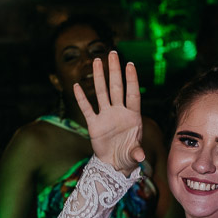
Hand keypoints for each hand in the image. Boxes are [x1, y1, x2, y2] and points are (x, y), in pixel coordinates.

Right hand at [74, 51, 144, 175]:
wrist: (115, 164)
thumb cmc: (128, 156)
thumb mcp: (134, 155)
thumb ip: (137, 153)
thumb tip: (140, 157)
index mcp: (133, 116)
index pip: (133, 94)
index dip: (131, 79)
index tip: (130, 64)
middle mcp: (119, 112)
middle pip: (116, 88)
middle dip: (114, 71)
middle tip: (112, 54)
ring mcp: (106, 117)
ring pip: (102, 93)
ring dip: (99, 78)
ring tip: (97, 61)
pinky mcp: (94, 125)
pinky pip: (87, 109)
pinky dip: (82, 99)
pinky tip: (77, 86)